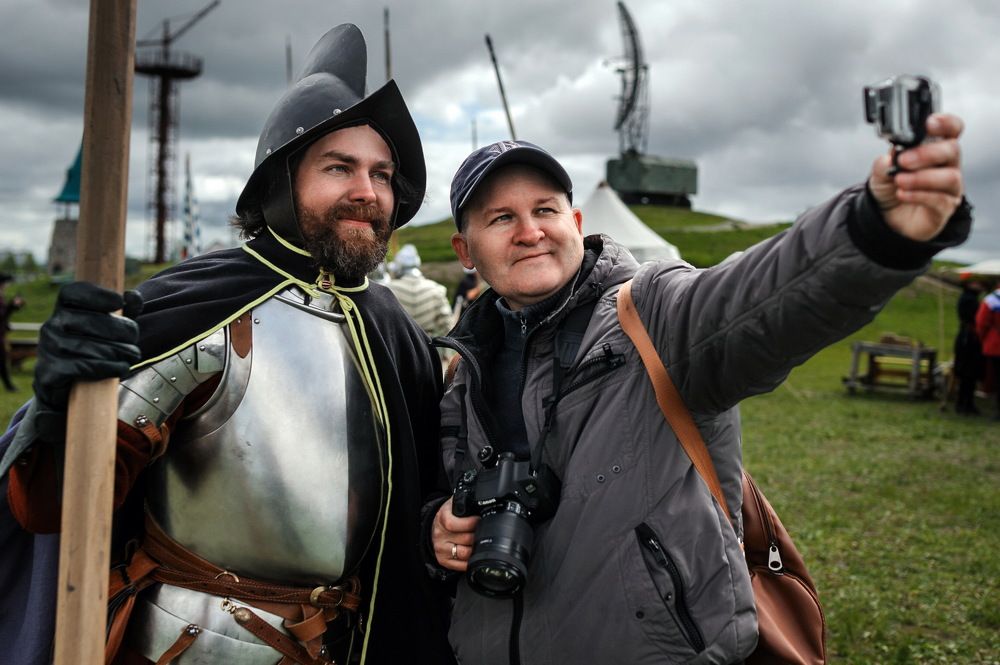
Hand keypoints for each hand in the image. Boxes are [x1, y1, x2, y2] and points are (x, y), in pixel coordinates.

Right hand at [33, 282, 141, 442]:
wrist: (66, 386)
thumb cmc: (92, 349)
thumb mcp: (110, 328)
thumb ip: (125, 311)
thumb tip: (133, 296)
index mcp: (63, 309)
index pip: (73, 292)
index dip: (97, 295)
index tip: (119, 302)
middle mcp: (50, 325)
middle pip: (90, 321)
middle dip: (120, 331)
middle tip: (135, 342)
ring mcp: (46, 348)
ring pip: (89, 346)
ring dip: (118, 352)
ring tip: (132, 356)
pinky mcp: (49, 371)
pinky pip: (82, 366)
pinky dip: (107, 368)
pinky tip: (121, 368)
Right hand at [432, 497, 479, 570]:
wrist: (435, 526)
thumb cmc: (448, 514)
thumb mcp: (454, 503)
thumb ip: (467, 502)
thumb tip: (483, 502)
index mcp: (442, 518)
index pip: (455, 524)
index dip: (471, 523)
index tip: (480, 520)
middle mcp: (440, 535)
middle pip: (466, 539)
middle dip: (478, 536)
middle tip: (485, 532)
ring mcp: (441, 549)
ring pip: (465, 553)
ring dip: (476, 549)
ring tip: (480, 542)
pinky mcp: (444, 560)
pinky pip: (461, 565)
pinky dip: (471, 561)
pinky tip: (475, 553)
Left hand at [868, 113, 963, 240]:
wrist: (885, 216)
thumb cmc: (890, 187)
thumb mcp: (880, 171)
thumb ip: (885, 161)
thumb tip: (891, 156)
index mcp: (935, 147)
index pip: (951, 129)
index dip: (945, 123)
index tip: (929, 123)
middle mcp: (947, 164)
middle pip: (952, 150)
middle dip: (927, 153)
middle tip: (904, 160)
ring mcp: (949, 187)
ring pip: (949, 177)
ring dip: (922, 177)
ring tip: (900, 180)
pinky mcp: (945, 207)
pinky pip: (940, 200)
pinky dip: (919, 195)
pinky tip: (902, 194)